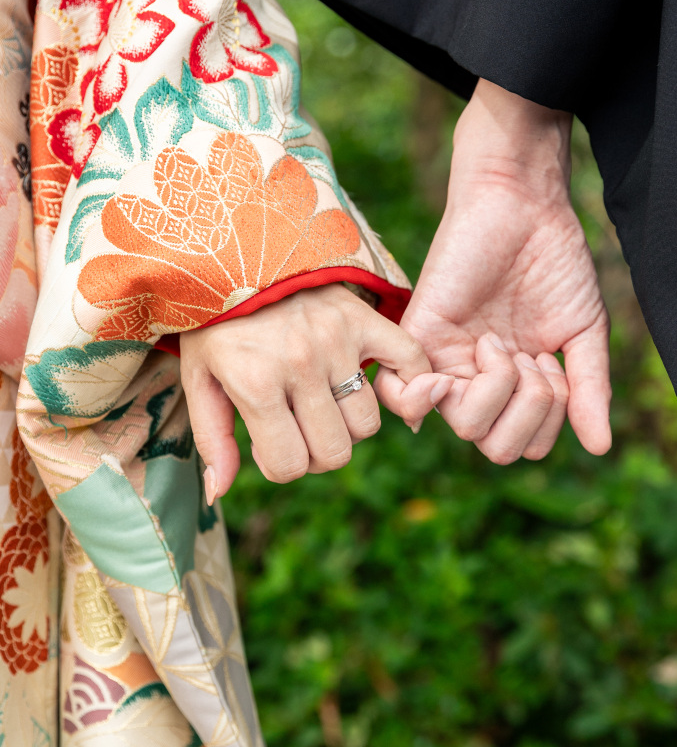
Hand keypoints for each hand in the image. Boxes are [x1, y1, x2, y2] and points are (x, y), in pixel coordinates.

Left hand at [180, 284, 452, 497]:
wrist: (236, 253)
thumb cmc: (215, 322)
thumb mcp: (198, 377)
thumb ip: (211, 438)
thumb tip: (219, 493)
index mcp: (256, 382)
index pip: (290, 465)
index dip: (280, 464)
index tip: (267, 439)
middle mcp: (301, 363)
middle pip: (335, 453)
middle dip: (315, 452)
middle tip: (297, 425)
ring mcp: (338, 339)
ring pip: (367, 423)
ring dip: (347, 424)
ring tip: (323, 399)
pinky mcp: (363, 318)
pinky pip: (408, 364)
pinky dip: (406, 384)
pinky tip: (380, 387)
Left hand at [377, 79, 610, 463]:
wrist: (525, 206)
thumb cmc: (555, 263)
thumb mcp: (582, 333)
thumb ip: (589, 391)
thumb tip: (600, 448)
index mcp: (513, 384)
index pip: (524, 444)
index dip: (546, 418)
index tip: (553, 363)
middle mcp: (478, 380)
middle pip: (494, 445)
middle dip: (527, 410)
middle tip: (531, 357)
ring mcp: (447, 360)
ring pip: (464, 427)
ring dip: (497, 391)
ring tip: (499, 342)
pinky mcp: (418, 335)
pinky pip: (402, 397)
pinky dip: (423, 401)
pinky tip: (447, 378)